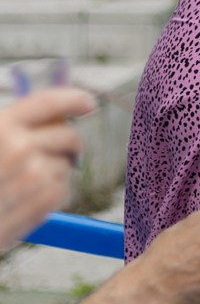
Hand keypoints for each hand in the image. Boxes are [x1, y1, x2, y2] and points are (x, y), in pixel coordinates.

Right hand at [0, 88, 96, 246]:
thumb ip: (11, 128)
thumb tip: (53, 116)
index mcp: (0, 127)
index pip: (50, 103)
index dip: (74, 99)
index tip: (87, 103)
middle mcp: (20, 147)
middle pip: (68, 135)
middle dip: (68, 144)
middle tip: (61, 152)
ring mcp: (34, 176)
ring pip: (66, 165)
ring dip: (54, 172)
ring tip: (23, 184)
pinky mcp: (42, 203)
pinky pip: (62, 190)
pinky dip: (51, 195)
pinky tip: (25, 200)